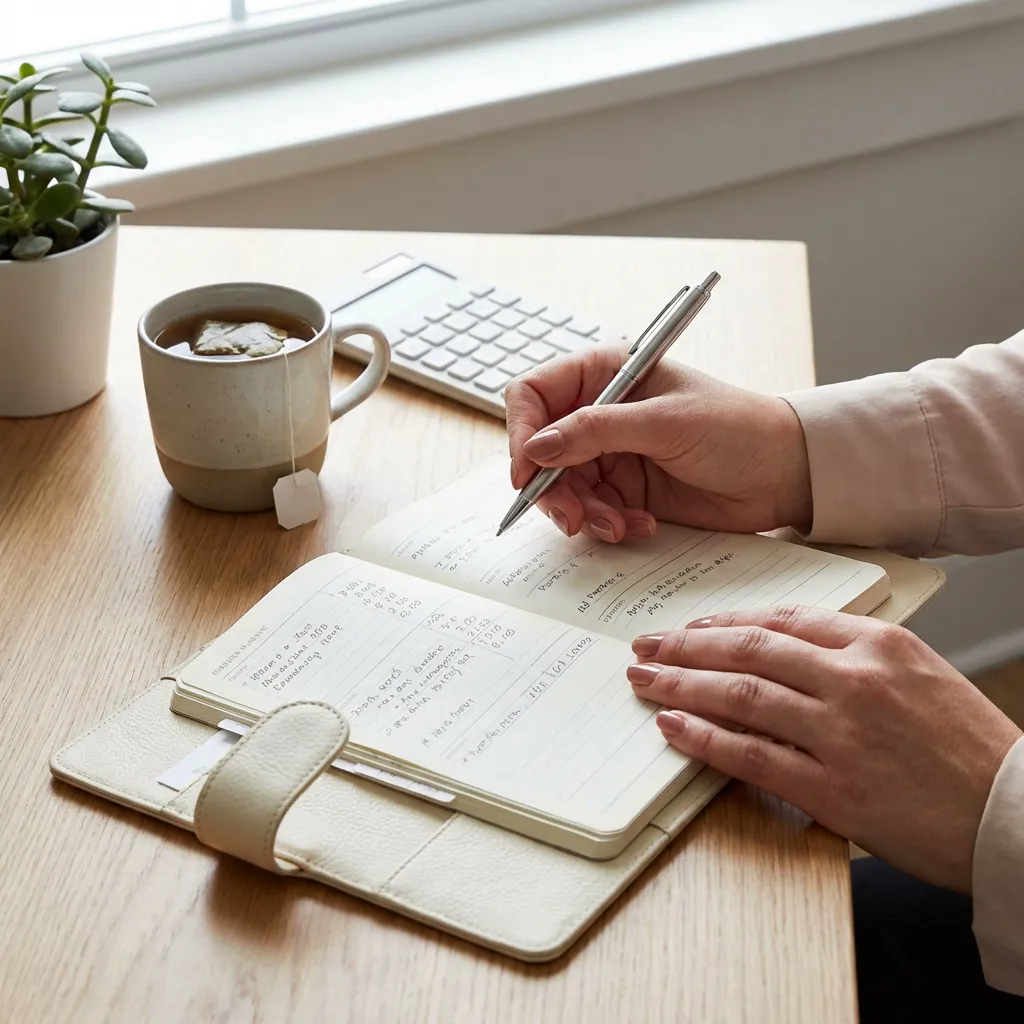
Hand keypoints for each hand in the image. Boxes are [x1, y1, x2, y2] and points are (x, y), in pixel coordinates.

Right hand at [505, 345, 811, 543]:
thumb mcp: (664, 423)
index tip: (527, 472)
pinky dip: (608, 525)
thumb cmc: (736, 428)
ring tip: (618, 525)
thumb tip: (536, 447)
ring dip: (584, 513)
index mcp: (606, 373)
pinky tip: (641, 525)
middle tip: (573, 517)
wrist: (784, 474)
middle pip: (541, 451)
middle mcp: (600, 412)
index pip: (535, 395)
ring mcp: (610, 454)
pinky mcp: (624, 490)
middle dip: (553, 488)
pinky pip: (592, 512)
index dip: (522, 433)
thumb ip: (595, 431)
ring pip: (563, 488)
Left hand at [627, 606, 1022, 891]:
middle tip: (648, 646)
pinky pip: (751, 756)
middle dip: (689, 645)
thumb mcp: (919, 676)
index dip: (727, 621)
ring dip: (682, 684)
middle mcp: (856, 680)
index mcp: (880, 645)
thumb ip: (853, 658)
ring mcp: (842, 734)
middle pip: (749, 649)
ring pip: (741, 695)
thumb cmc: (970, 747)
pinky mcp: (833, 790)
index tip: (692, 626)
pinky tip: (674, 725)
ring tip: (646, 679)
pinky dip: (705, 738)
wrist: (1016, 815)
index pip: (783, 620)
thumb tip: (783, 653)